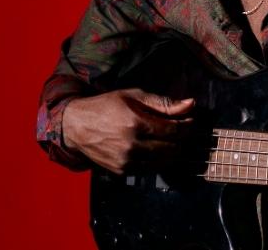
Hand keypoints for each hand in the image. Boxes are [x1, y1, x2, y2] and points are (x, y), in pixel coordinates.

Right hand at [62, 89, 194, 173]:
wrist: (76, 126)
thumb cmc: (106, 107)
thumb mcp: (134, 97)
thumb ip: (163, 103)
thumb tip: (191, 104)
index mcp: (135, 123)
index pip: (174, 130)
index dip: (187, 126)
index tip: (191, 120)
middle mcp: (131, 145)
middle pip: (172, 147)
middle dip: (183, 139)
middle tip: (184, 130)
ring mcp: (125, 161)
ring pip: (164, 162)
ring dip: (174, 152)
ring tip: (173, 140)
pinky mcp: (121, 171)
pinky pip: (150, 169)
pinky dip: (159, 161)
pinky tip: (159, 150)